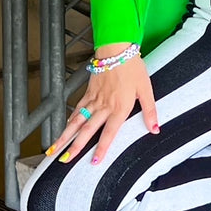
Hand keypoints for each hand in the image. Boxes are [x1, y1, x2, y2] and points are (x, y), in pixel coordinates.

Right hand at [45, 50, 158, 166]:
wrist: (117, 49)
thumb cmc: (133, 68)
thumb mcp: (146, 90)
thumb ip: (150, 111)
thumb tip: (155, 129)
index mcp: (119, 108)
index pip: (109, 133)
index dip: (101, 148)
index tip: (93, 162)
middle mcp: (104, 106)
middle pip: (87, 130)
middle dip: (75, 146)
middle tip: (65, 160)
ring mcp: (94, 99)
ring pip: (77, 121)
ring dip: (65, 135)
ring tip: (55, 148)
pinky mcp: (89, 91)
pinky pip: (77, 108)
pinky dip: (70, 119)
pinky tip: (65, 128)